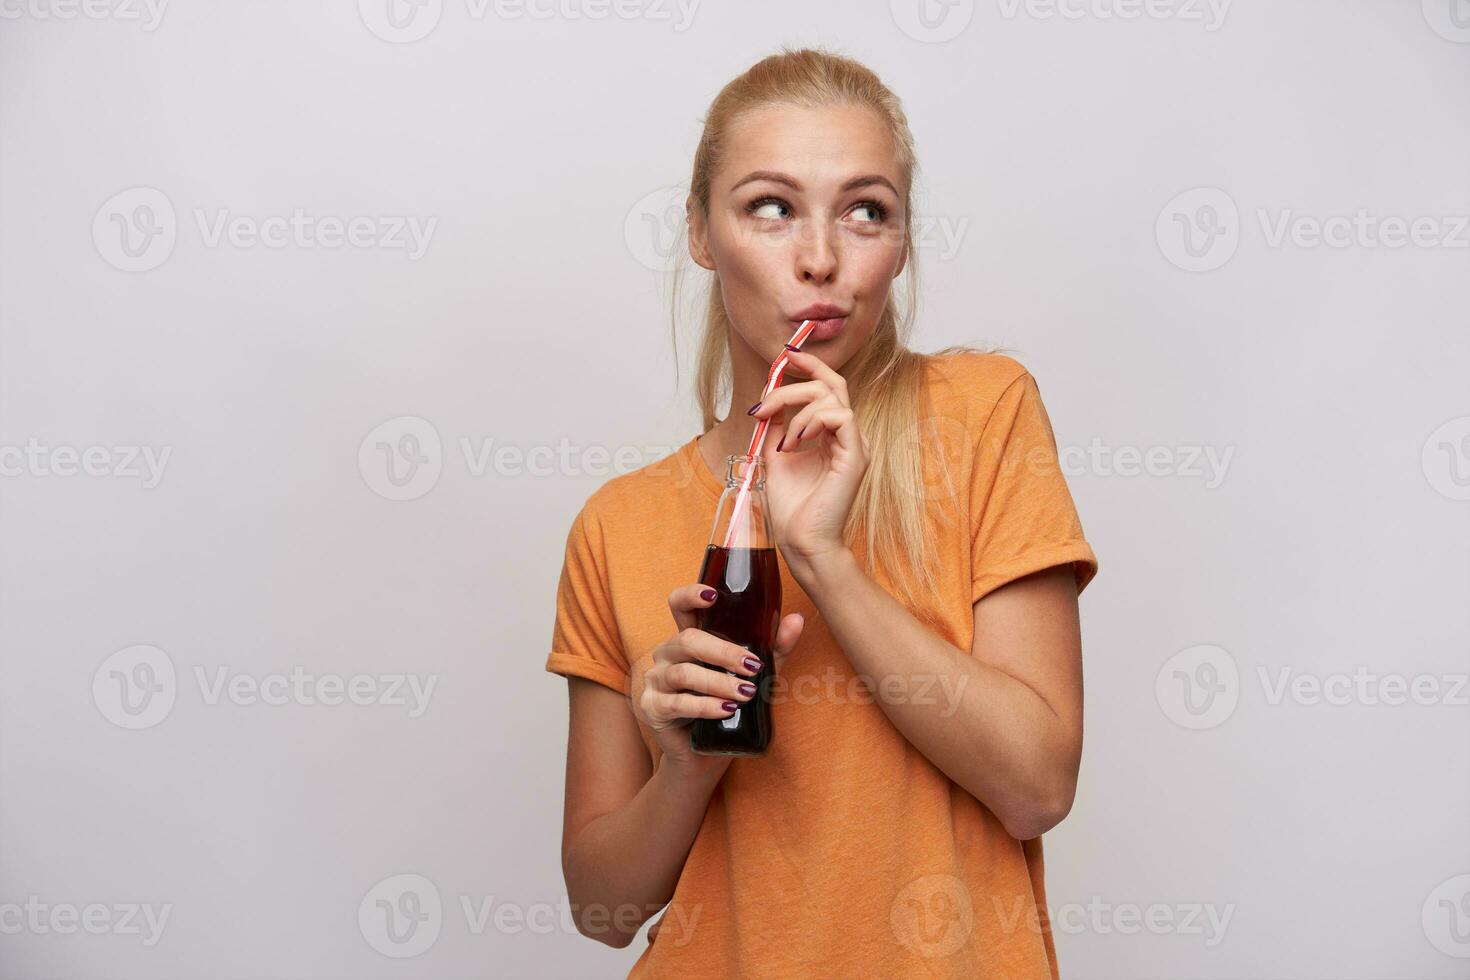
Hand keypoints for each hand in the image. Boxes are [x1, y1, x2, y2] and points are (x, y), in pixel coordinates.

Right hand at [636, 583, 804, 780]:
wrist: (704, 755)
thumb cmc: (727, 706)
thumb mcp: (754, 674)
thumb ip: (773, 648)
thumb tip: (796, 620)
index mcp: (688, 639)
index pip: (679, 606)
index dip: (690, 595)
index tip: (712, 595)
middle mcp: (667, 654)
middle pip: (688, 640)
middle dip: (723, 651)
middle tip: (753, 665)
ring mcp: (655, 681)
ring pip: (683, 673)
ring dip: (718, 682)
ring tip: (745, 693)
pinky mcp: (652, 708)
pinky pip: (676, 703)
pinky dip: (704, 706)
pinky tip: (725, 710)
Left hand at [749, 348, 869, 568]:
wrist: (801, 540)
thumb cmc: (792, 507)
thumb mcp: (776, 455)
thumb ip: (777, 426)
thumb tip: (768, 399)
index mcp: (832, 435)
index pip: (829, 387)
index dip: (810, 366)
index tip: (787, 354)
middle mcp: (848, 436)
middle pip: (831, 385)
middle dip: (795, 384)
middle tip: (766, 402)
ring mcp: (855, 445)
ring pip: (832, 398)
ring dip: (798, 413)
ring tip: (784, 443)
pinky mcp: (857, 456)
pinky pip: (841, 417)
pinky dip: (812, 422)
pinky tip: (796, 444)